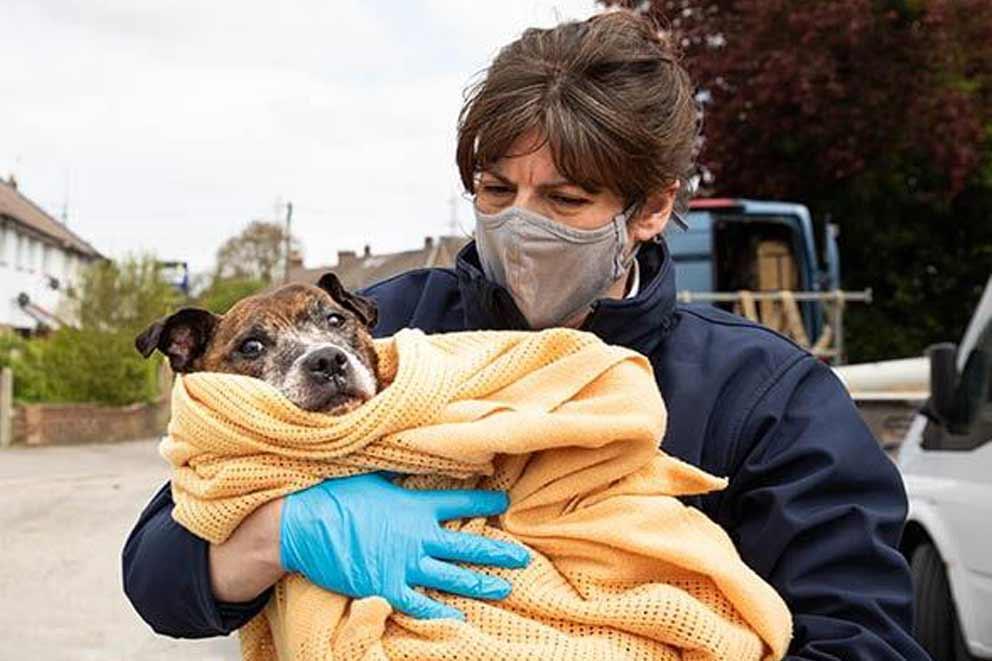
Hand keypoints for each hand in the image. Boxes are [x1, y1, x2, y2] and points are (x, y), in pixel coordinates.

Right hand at [279, 473, 530, 619]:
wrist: (302, 523)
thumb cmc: (334, 494)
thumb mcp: (373, 475)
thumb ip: (401, 474)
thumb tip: (417, 455)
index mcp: (416, 506)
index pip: (462, 503)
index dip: (487, 504)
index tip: (505, 504)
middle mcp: (417, 537)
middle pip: (467, 545)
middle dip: (499, 552)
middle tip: (523, 557)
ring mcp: (403, 565)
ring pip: (452, 577)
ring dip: (481, 583)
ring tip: (505, 587)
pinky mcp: (385, 588)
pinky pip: (419, 604)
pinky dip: (440, 613)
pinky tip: (460, 619)